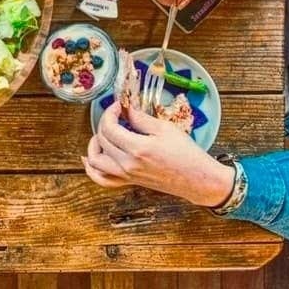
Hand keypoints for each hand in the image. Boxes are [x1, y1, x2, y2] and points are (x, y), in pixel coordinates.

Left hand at [82, 102, 235, 207]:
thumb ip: (141, 119)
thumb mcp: (165, 129)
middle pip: (102, 139)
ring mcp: (127, 175)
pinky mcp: (130, 182)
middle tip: (117, 115)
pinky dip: (92, 169)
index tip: (119, 106)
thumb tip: (126, 109)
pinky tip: (89, 158)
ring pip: (95, 160)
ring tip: (103, 133)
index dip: (110, 112)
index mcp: (137, 149)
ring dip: (94, 143)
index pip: (109, 127)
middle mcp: (128, 164)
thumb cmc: (187, 154)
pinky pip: (102, 179)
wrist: (198, 180)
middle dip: (105, 122)